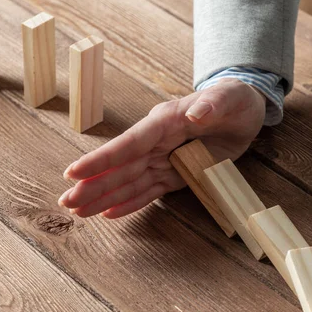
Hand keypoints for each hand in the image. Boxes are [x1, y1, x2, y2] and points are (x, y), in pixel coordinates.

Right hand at [58, 79, 265, 217]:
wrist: (245, 112)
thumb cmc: (235, 100)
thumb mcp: (231, 98)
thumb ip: (213, 104)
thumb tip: (195, 113)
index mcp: (164, 122)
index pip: (129, 143)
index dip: (102, 159)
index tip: (75, 172)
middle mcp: (157, 142)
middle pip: (121, 167)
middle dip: (93, 185)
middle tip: (67, 202)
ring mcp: (163, 160)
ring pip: (129, 182)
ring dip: (104, 197)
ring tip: (79, 211)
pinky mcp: (174, 175)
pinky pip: (149, 192)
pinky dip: (130, 203)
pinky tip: (109, 213)